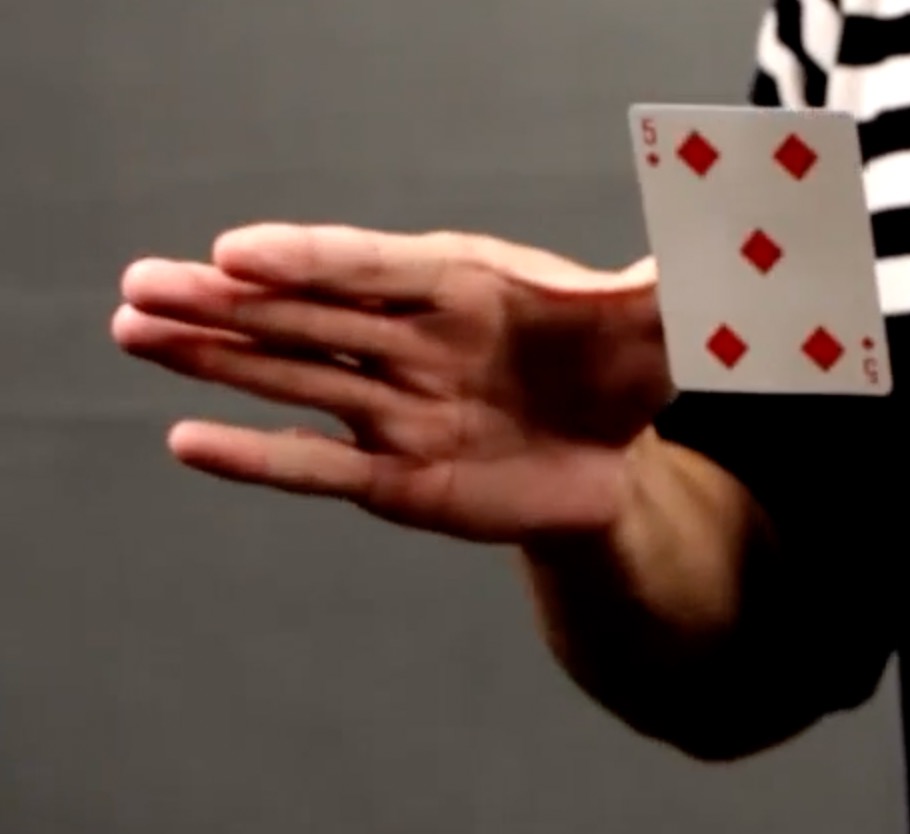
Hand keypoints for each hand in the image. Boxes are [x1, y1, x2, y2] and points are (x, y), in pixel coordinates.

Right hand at [113, 225, 671, 540]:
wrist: (611, 458)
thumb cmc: (620, 372)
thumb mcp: (657, 327)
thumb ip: (678, 286)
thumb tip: (732, 236)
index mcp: (460, 285)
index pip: (373, 267)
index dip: (308, 261)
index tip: (238, 252)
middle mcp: (411, 342)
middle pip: (310, 319)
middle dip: (229, 308)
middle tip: (144, 287)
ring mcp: (395, 409)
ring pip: (296, 382)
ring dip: (219, 364)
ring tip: (134, 333)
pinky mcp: (394, 478)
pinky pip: (320, 469)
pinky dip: (260, 459)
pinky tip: (188, 443)